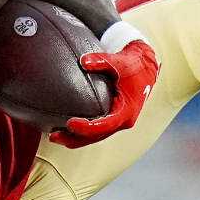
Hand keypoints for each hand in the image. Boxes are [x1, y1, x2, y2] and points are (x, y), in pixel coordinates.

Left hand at [49, 22, 159, 147]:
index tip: (70, 123)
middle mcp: (123, 120)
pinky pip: (97, 131)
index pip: (105, 125)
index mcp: (127, 111)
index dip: (86, 127)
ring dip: (76, 139)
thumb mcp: (120, 61)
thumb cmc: (134, 65)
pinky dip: (82, 133)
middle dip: (75, 139)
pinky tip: (65, 129)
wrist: (146, 68)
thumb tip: (84, 61)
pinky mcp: (113, 119)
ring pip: (96, 137)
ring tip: (54, 137)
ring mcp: (118, 122)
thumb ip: (102, 60)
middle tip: (54, 137)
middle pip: (97, 136)